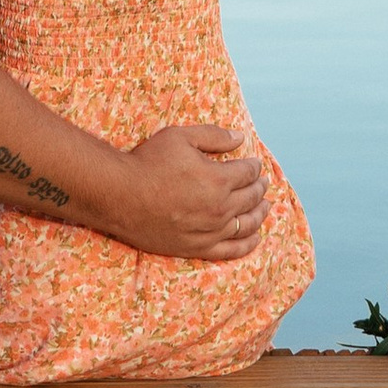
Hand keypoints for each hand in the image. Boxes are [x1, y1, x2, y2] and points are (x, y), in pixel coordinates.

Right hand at [116, 123, 267, 260]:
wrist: (121, 196)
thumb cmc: (148, 162)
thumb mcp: (180, 137)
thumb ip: (213, 136)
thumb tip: (240, 138)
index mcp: (218, 179)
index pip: (247, 172)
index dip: (254, 166)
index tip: (254, 163)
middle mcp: (220, 208)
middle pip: (251, 198)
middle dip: (260, 187)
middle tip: (263, 182)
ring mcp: (210, 231)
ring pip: (247, 225)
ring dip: (260, 214)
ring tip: (266, 206)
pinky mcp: (198, 248)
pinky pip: (232, 250)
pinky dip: (248, 244)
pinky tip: (255, 238)